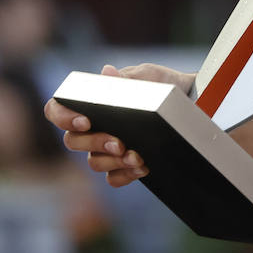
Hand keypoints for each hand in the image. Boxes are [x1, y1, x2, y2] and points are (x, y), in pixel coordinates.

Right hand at [43, 63, 195, 187]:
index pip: (56, 110)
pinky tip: (143, 167)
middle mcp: (93, 127)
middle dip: (95, 143)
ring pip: (93, 162)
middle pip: (73, 141)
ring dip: (113, 161)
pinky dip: (126, 175)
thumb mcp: (149, 77)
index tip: (85, 120)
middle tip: (119, 142)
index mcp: (91, 103)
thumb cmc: (165, 85)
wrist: (195, 103)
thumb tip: (106, 73)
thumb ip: (126, 78)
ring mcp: (106, 149)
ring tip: (137, 156)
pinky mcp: (123, 166)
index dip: (62, 116)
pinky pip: (113, 178)